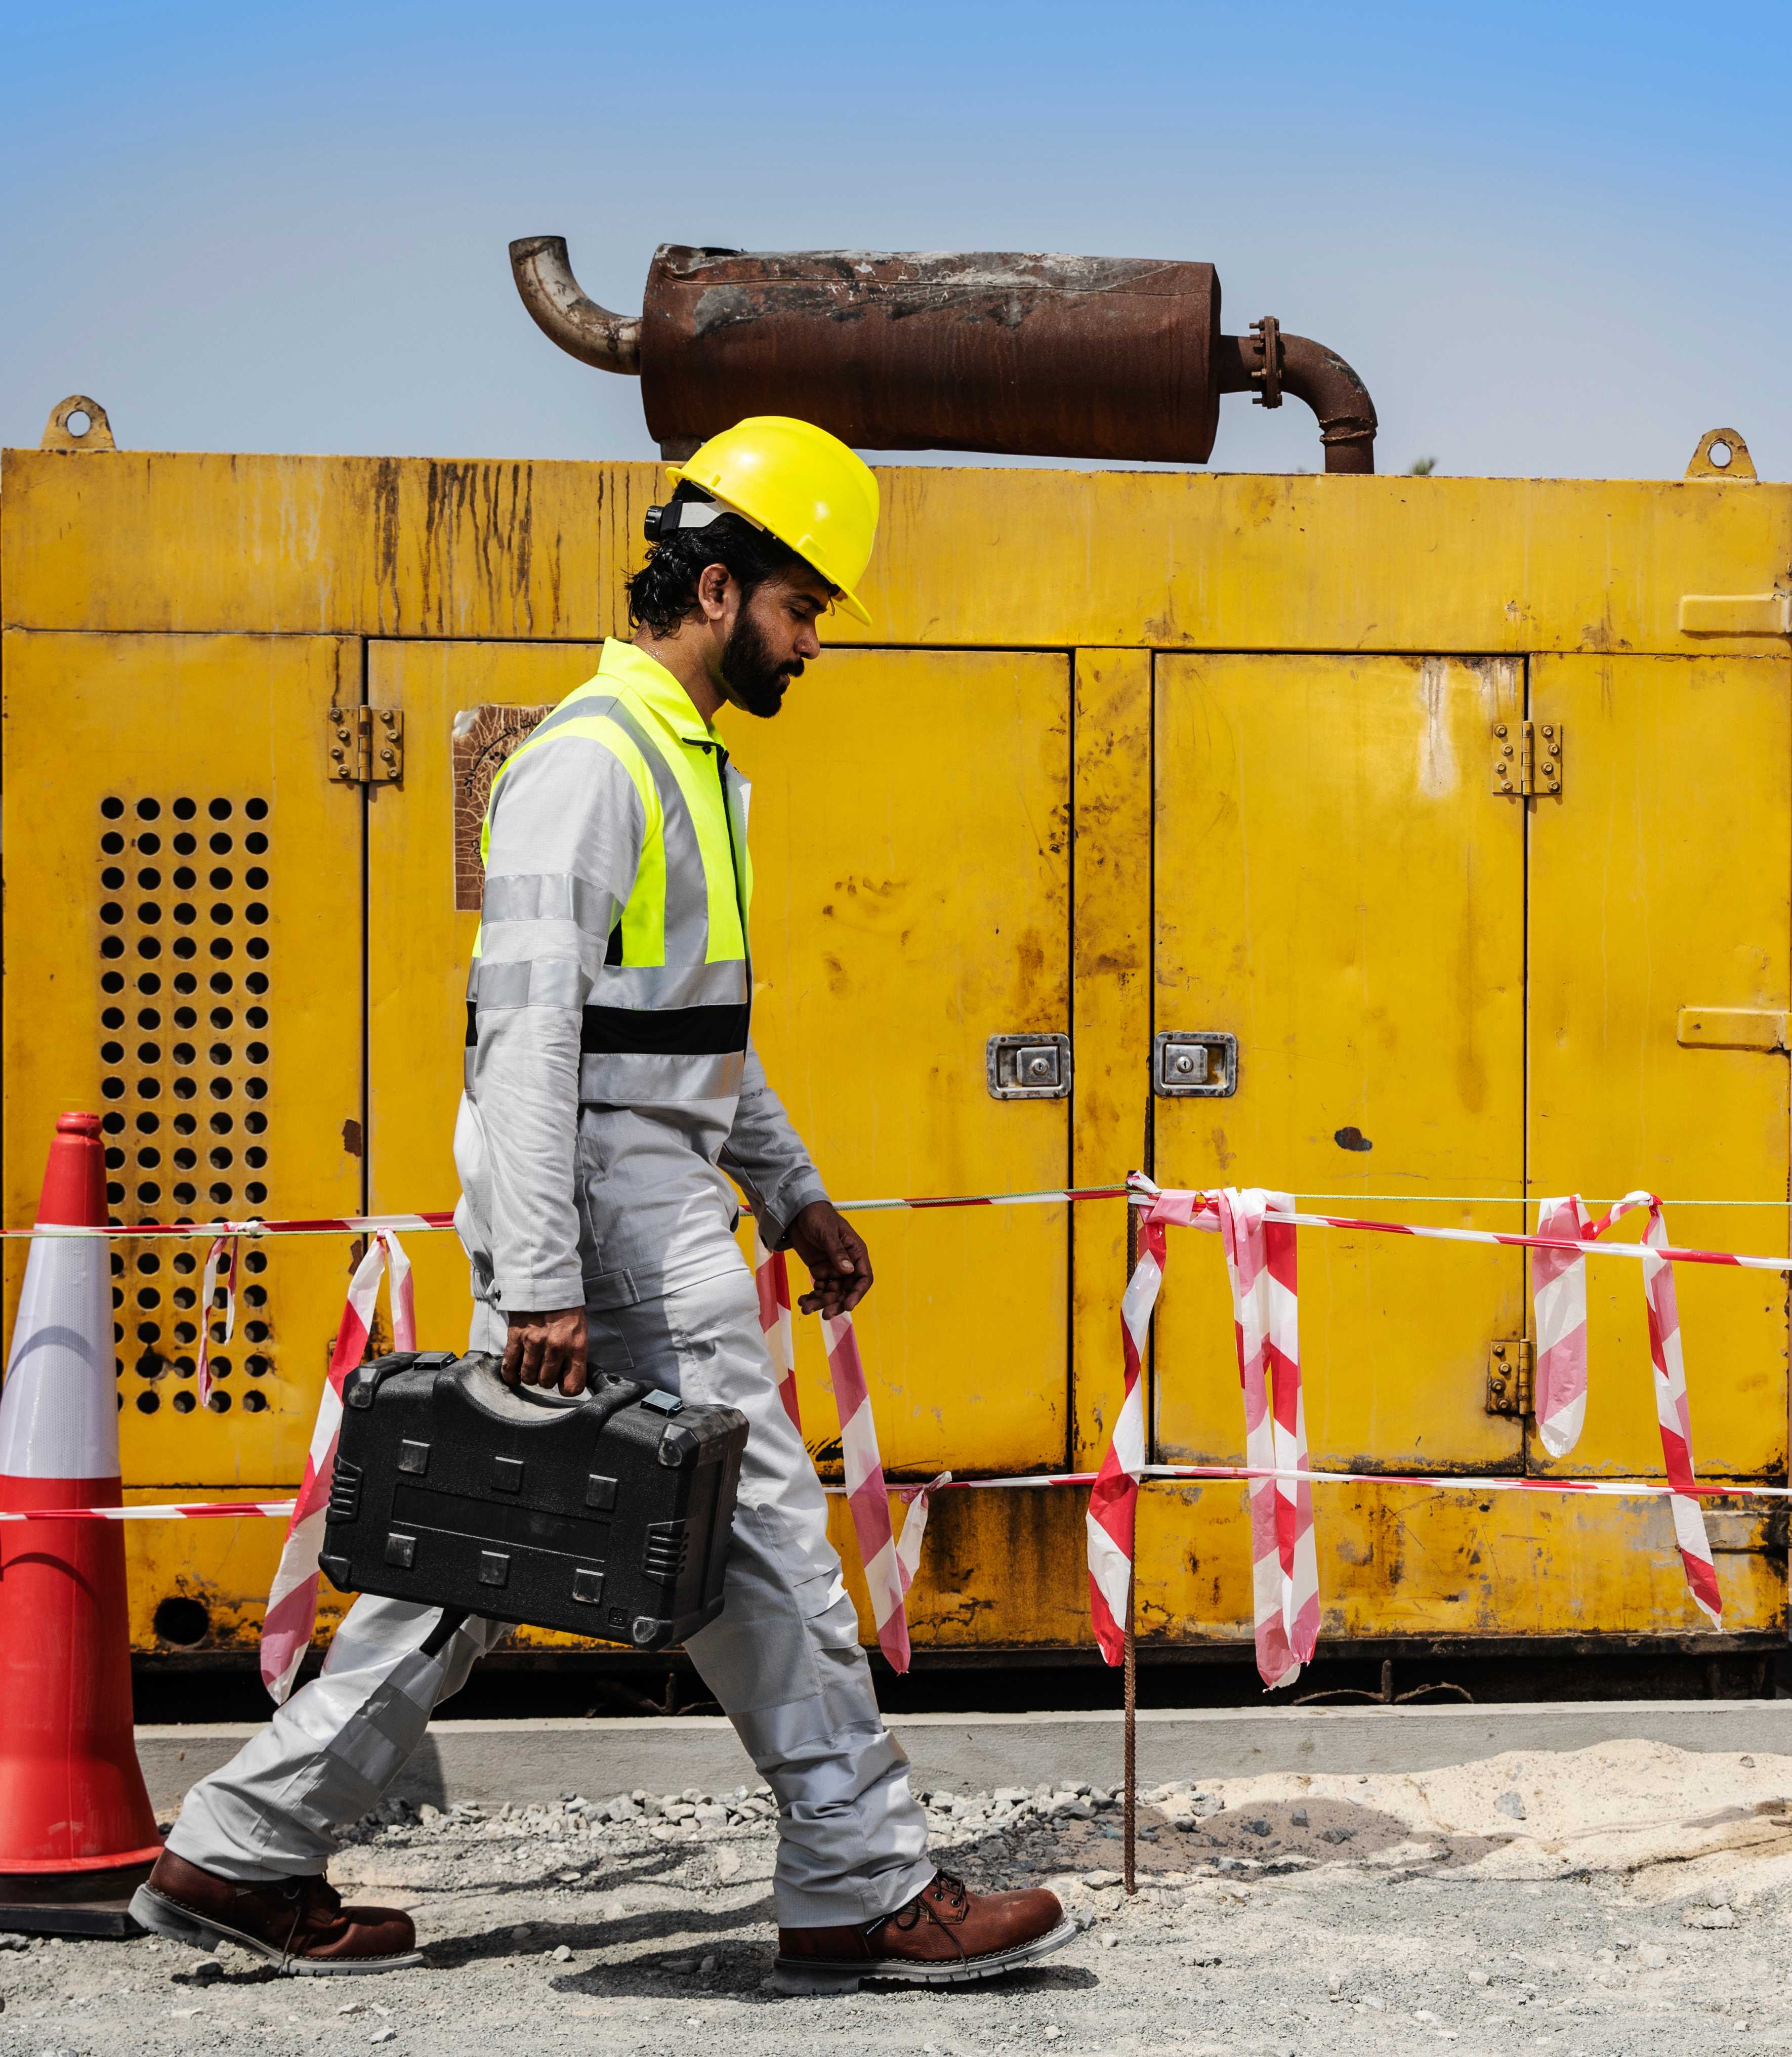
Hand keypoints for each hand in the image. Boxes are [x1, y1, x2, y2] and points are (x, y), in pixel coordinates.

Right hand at [500, 1307, 587, 1395]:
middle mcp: (555, 1347)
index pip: (573, 1386)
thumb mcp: (580, 1332)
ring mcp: (534, 1342)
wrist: (547, 1285)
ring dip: (529, 1375)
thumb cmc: (566, 1311)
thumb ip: (575, 1356)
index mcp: (575, 1346)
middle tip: (546, 1367)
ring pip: (528, 1377)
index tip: (563, 1384)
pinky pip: (509, 1367)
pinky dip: (511, 1375)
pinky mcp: (516, 1337)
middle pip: (546, 1383)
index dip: (567, 1388)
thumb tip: (568, 1380)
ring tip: (533, 1365)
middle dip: (546, 1379)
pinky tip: (515, 1373)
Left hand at [788, 1200, 872, 1318]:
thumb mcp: (827, 1233)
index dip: (857, 1293)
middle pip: (847, 1290)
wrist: (798, 1213)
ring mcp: (833, 1269)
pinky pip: (819, 1289)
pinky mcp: (820, 1271)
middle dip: (837, 1303)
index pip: (863, 1278)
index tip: (847, 1305)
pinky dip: (812, 1296)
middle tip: (825, 1314)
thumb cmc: (818, 1217)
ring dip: (821, 1302)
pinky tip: (802, 1301)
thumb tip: (848, 1271)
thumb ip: (837, 1252)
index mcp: (856, 1252)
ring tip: (806, 1308)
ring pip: (832, 1292)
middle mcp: (847, 1264)